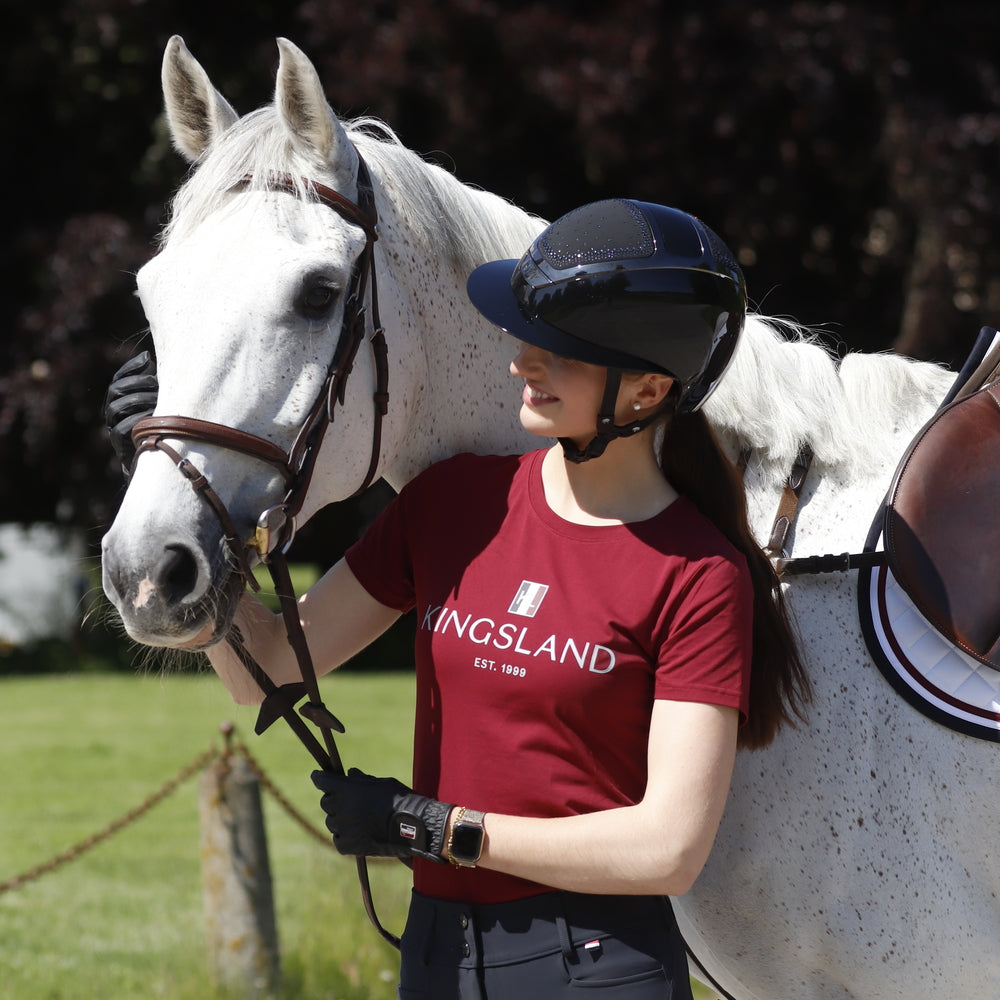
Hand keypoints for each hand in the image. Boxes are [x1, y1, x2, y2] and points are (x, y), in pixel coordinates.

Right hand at [104, 351, 157, 477]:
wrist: (162, 462)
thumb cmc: (168, 427)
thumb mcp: (167, 403)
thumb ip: (164, 386)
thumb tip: (166, 362)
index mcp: (123, 399)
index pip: (120, 377)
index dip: (131, 367)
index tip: (148, 358)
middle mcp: (115, 412)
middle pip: (116, 390)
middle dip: (136, 382)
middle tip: (156, 381)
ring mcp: (115, 427)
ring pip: (115, 408)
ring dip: (137, 399)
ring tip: (158, 397)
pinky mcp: (121, 444)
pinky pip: (120, 429)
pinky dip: (135, 420)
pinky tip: (152, 417)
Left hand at [311, 768, 450, 863]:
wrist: (412, 827)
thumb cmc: (399, 800)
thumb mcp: (381, 783)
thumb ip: (361, 780)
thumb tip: (350, 774)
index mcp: (347, 789)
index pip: (322, 781)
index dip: (319, 778)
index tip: (317, 776)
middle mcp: (341, 808)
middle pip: (325, 802)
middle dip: (333, 799)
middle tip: (347, 800)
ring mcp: (343, 828)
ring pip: (331, 822)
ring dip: (340, 818)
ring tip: (358, 819)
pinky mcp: (348, 846)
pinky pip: (338, 839)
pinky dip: (344, 836)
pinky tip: (357, 833)